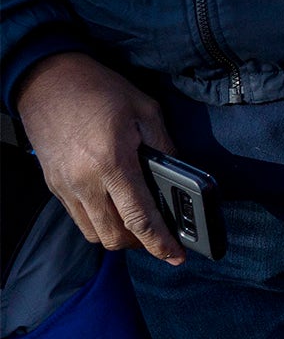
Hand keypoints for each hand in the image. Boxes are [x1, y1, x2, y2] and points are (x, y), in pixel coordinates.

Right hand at [16, 52, 183, 263]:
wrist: (49, 81)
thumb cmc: (101, 90)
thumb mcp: (145, 110)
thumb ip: (165, 146)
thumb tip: (179, 176)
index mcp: (113, 162)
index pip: (139, 217)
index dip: (160, 243)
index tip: (177, 257)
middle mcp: (85, 181)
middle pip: (115, 236)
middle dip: (142, 244)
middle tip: (162, 237)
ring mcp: (66, 186)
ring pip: (95, 234)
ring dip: (119, 236)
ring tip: (140, 224)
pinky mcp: (54, 186)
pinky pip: (79, 219)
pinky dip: (100, 222)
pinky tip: (116, 209)